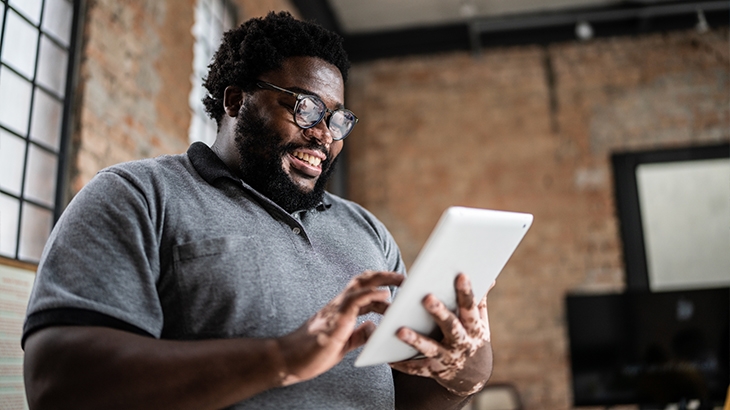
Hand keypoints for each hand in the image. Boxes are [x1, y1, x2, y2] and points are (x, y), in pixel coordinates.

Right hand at [275, 270, 403, 385]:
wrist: (289, 360)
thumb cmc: (313, 353)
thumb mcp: (344, 343)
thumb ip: (358, 334)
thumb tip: (373, 327)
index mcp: (341, 310)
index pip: (364, 291)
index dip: (382, 288)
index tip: (399, 288)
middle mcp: (339, 304)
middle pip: (364, 280)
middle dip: (385, 276)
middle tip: (405, 278)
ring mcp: (337, 309)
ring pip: (361, 284)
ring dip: (383, 280)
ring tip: (402, 281)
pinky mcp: (336, 319)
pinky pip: (355, 300)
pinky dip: (372, 295)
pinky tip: (386, 296)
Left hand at [390, 274, 493, 395]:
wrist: (473, 378)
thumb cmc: (473, 339)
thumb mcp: (480, 322)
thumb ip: (479, 301)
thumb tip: (489, 277)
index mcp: (474, 328)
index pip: (470, 307)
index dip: (467, 292)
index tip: (461, 275)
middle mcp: (462, 343)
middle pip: (451, 327)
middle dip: (440, 313)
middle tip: (427, 298)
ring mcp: (448, 358)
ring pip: (431, 349)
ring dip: (416, 340)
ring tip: (400, 331)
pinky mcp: (435, 371)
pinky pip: (417, 368)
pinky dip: (403, 365)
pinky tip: (389, 358)